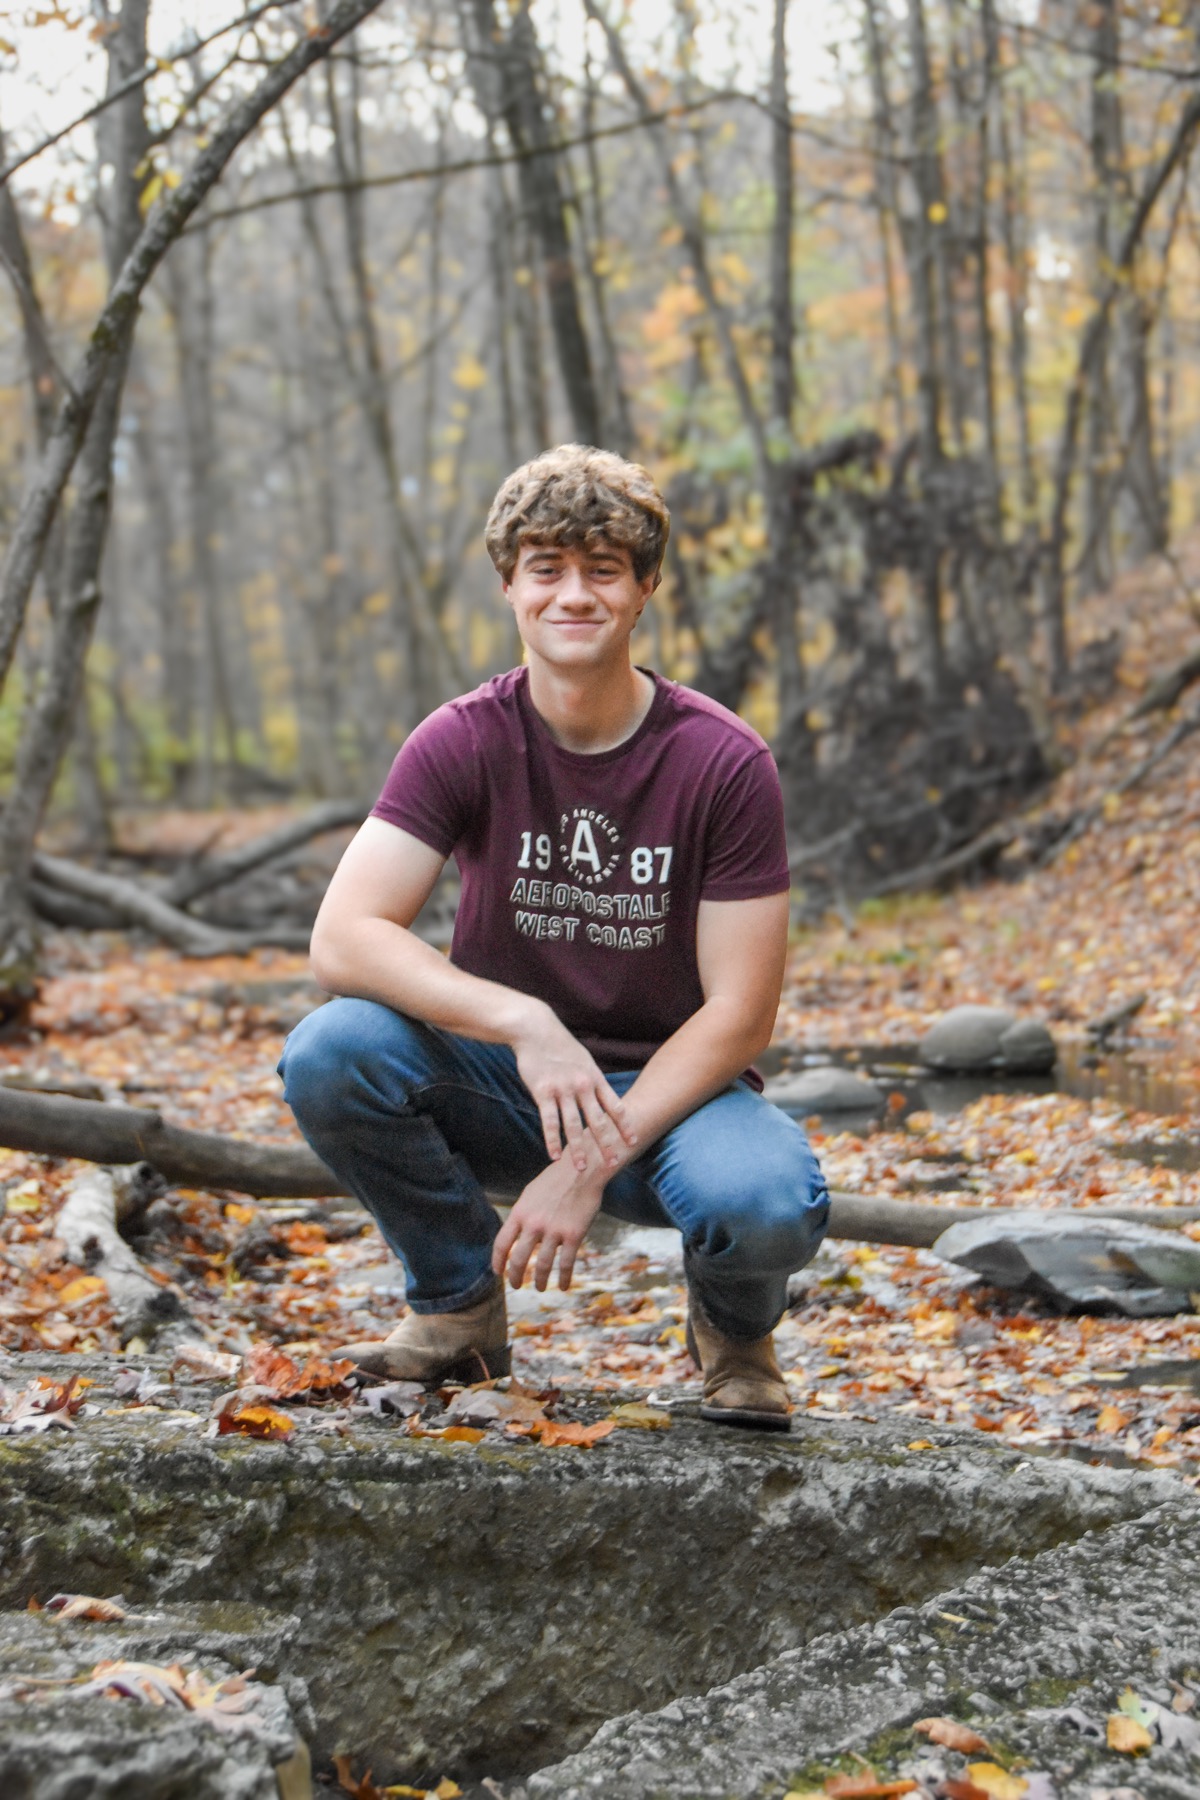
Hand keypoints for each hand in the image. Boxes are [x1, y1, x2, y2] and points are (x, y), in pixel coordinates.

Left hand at [491, 1156, 606, 1292]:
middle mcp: (534, 1223)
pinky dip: (565, 1278)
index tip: (498, 1272)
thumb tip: (515, 1233)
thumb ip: (523, 1214)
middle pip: (519, 1259)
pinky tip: (564, 1286)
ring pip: (543, 1265)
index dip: (498, 1261)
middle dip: (515, 1276)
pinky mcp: (574, 1234)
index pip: (502, 1243)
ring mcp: (554, 1230)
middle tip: (515, 1285)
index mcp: (520, 1212)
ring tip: (540, 1288)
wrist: (583, 1169)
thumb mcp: (531, 1193)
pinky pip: (567, 1263)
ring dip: (540, 1281)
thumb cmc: (556, 1179)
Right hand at [511, 1006, 637, 1170]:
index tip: (633, 1142)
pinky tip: (554, 1155)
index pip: (615, 1106)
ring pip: (573, 1125)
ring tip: (581, 1168)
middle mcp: (583, 1086)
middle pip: (598, 1120)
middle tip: (614, 1163)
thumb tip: (604, 1100)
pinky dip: (552, 1140)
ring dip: (578, 1149)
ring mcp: (563, 1090)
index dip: (624, 1126)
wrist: (536, 1029)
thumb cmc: (560, 1047)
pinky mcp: (543, 1092)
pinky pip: (549, 1121)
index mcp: (595, 1078)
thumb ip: (593, 1081)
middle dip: (607, 1144)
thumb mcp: (584, 1061)